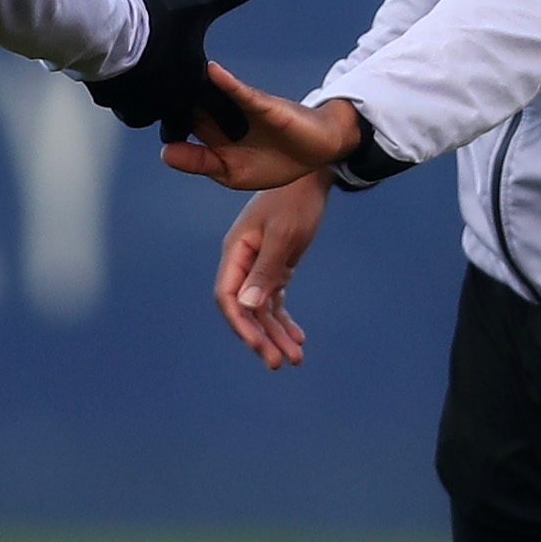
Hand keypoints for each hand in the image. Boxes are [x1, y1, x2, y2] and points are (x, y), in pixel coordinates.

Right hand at [85, 0, 265, 140]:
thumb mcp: (199, 3)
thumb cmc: (157, 19)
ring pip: (146, 116)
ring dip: (149, 107)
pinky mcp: (111, 101)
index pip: (221, 112)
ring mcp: (137, 106)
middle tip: (183, 123)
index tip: (239, 129)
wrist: (108, 31)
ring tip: (148, 96)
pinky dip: (122, 94)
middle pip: (179, 126)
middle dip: (182, 124)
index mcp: (194, 87)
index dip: (232, 119)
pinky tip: (120, 81)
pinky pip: (119, 102)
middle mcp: (168, 104)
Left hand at [161, 69, 364, 191]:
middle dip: (170, 95)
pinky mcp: (261, 103)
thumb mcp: (231, 173)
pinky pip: (242, 92)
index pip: (177, 123)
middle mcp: (219, 115)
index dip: (160, 117)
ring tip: (167, 71)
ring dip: (191, 84)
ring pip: (209, 93)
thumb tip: (165, 152)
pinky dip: (227, 82)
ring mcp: (239, 106)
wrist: (317, 151)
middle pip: (188, 102)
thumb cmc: (275, 161)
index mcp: (209, 133)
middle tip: (144, 83)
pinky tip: (212, 72)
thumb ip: (199, 162)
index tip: (138, 106)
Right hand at [215, 175, 329, 368]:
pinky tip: (298, 338)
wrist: (313, 178)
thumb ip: (266, 271)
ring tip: (295, 359)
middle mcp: (243, 262)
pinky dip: (285, 320)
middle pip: (245, 309)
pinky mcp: (275, 267)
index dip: (240, 325)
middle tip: (278, 363)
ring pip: (262, 309)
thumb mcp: (284, 236)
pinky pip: (275, 301)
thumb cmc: (296, 202)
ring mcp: (258, 266)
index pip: (227, 297)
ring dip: (276, 335)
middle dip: (261, 338)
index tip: (258, 346)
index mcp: (236, 252)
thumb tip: (247, 306)